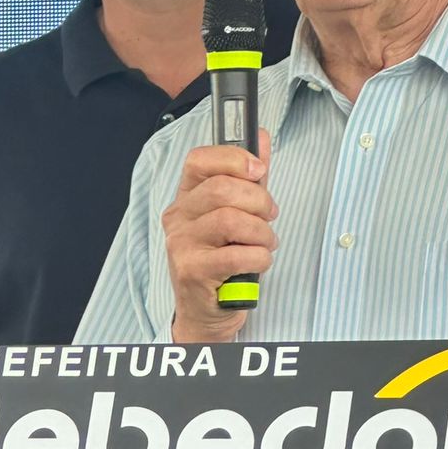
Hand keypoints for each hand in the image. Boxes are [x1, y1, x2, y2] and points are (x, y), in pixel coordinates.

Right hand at [163, 129, 277, 343]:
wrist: (207, 311)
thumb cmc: (223, 260)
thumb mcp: (237, 214)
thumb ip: (249, 178)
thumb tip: (261, 137)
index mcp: (187, 197)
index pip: (199, 159)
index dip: (234, 158)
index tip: (259, 170)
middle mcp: (178, 217)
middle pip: (222, 188)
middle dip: (259, 201)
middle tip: (270, 217)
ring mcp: (181, 244)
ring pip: (231, 220)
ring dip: (262, 233)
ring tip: (265, 243)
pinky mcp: (192, 271)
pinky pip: (238, 255)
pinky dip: (259, 258)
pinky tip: (257, 263)